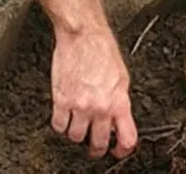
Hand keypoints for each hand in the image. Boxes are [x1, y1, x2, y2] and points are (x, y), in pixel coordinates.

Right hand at [50, 25, 137, 158]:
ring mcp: (79, 106)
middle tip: (95, 145)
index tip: (118, 150)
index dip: (123, 150)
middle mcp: (100, 107)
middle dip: (97, 147)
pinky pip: (58, 126)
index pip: (127, 138)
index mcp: (119, 102)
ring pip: (76, 137)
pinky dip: (61, 125)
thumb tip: (118, 118)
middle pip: (98, 143)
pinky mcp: (61, 100)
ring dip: (77, 134)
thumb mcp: (122, 77)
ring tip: (79, 125)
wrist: (83, 35)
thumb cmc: (103, 50)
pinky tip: (65, 117)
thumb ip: (120, 101)